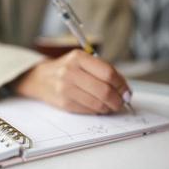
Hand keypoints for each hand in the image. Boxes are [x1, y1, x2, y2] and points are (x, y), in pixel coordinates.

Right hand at [12, 49, 130, 113]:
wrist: (42, 78)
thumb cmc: (68, 69)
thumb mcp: (83, 61)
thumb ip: (103, 71)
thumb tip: (124, 90)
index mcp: (78, 57)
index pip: (108, 73)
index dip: (121, 84)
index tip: (126, 91)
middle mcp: (70, 72)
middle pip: (104, 90)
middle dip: (118, 99)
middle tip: (121, 102)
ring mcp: (65, 88)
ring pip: (98, 103)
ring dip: (109, 107)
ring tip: (111, 105)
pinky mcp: (64, 103)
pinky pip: (89, 110)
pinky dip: (98, 111)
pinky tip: (98, 106)